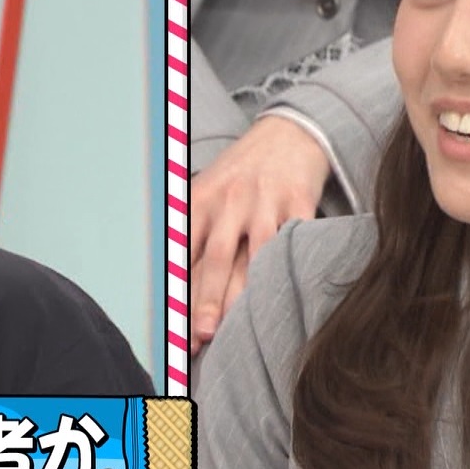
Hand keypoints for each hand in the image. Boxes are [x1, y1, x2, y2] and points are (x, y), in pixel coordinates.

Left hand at [190, 116, 329, 355]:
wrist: (287, 132)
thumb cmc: (241, 173)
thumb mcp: (208, 191)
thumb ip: (193, 233)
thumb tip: (175, 287)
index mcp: (200, 200)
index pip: (184, 252)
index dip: (177, 290)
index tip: (171, 325)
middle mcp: (230, 200)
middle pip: (215, 257)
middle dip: (205, 299)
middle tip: (199, 336)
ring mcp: (266, 201)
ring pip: (254, 254)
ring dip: (243, 293)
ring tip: (236, 328)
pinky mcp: (299, 201)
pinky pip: (294, 239)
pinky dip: (288, 266)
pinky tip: (281, 294)